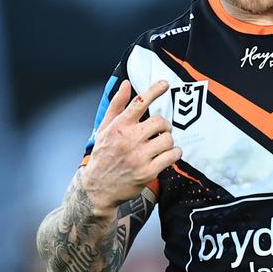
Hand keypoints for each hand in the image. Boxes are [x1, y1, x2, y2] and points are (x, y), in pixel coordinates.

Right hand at [81, 79, 180, 211]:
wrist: (98, 187)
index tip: (165, 84)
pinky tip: (169, 155)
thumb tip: (125, 84)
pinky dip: (174, 154)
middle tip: (161, 131)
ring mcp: (138, 156)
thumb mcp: (104, 129)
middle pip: (160, 121)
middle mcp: (128, 139)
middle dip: (164, 125)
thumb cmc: (103, 155)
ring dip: (169, 141)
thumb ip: (116, 106)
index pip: (139, 103)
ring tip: (162, 145)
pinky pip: (171, 157)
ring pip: (168, 139)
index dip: (154, 90)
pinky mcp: (147, 172)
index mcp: (119, 126)